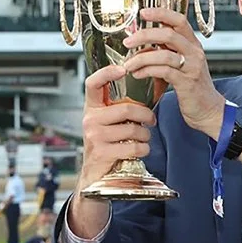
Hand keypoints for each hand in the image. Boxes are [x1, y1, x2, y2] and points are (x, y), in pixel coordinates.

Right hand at [78, 65, 155, 190]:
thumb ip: (120, 107)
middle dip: (146, 115)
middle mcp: (90, 119)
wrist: (94, 173)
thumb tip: (145, 90)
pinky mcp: (102, 152)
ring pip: (133, 130)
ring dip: (146, 136)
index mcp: (91, 107)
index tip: (122, 69)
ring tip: (144, 138)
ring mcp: (94, 136)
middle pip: (126, 108)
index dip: (107, 73)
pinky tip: (140, 150)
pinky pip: (133, 147)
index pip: (93, 84)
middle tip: (152, 120)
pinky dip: (143, 149)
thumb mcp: (107, 122)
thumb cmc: (105, 143)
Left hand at [121, 8, 225, 138]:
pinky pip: (163, 71)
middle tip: (128, 42)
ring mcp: (192, 67)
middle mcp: (194, 52)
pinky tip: (137, 74)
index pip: (178, 20)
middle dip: (144, 35)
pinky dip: (147, 71)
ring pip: (163, 54)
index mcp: (192, 44)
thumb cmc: (191, 86)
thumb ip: (165, 50)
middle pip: (168, 34)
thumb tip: (140, 42)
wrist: (208, 110)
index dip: (161, 13)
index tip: (143, 12)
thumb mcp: (181, 63)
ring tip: (128, 65)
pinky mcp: (186, 82)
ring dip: (141, 58)